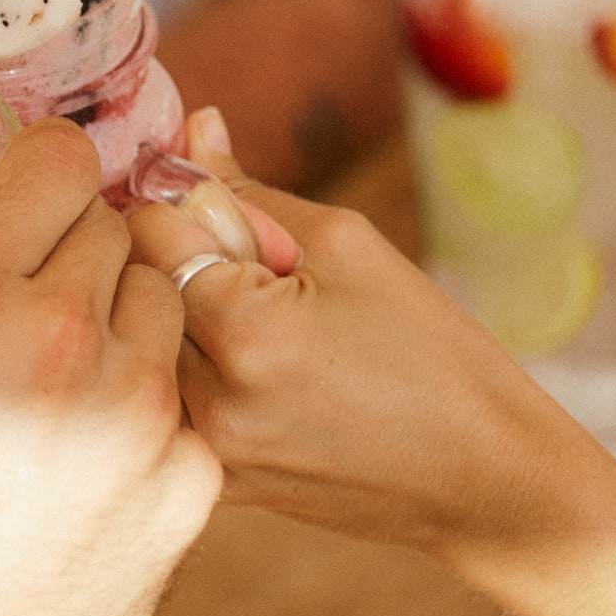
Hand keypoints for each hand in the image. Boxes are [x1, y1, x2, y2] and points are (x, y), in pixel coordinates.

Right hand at [0, 120, 219, 615]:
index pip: (54, 160)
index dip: (41, 168)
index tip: (24, 194)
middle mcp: (57, 339)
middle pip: (107, 227)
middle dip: (68, 250)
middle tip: (22, 302)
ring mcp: (137, 410)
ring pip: (157, 303)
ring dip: (116, 320)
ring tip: (57, 374)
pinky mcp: (188, 478)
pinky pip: (182, 403)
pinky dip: (145, 415)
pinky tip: (86, 456)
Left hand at [126, 107, 615, 557]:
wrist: (485, 484)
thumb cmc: (434, 353)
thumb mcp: (349, 247)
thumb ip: (249, 191)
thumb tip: (189, 128)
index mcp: (247, 331)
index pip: (145, 230)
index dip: (178, 207)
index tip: (224, 219)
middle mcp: (210, 400)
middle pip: (131, 291)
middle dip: (171, 263)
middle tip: (240, 274)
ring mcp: (207, 453)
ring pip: (140, 350)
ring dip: (176, 321)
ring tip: (251, 327)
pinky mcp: (212, 486)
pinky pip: (166, 405)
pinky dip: (190, 375)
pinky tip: (255, 377)